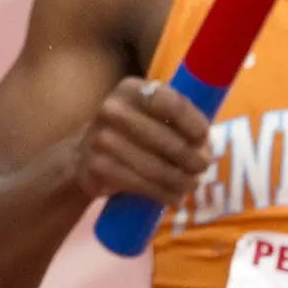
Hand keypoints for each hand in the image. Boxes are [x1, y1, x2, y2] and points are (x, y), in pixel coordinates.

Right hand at [67, 78, 210, 212]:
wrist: (83, 158)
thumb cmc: (130, 135)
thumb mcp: (149, 114)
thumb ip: (177, 119)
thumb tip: (205, 144)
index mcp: (131, 90)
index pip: (171, 104)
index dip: (194, 123)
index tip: (204, 138)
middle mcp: (114, 109)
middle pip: (170, 141)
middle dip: (193, 159)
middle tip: (202, 168)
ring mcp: (102, 138)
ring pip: (158, 168)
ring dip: (182, 181)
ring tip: (192, 185)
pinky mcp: (98, 166)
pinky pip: (142, 185)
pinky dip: (164, 194)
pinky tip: (174, 198)